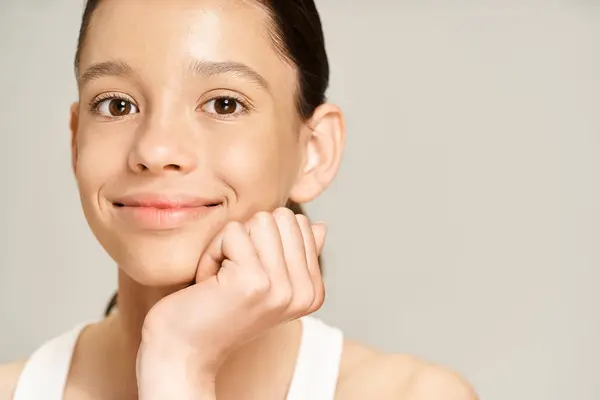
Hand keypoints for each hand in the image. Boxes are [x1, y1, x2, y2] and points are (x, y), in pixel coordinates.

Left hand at [136, 207, 326, 398]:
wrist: (182, 354)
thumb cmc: (217, 313)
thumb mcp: (264, 282)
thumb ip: (294, 254)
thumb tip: (320, 225)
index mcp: (312, 292)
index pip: (299, 224)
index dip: (263, 240)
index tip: (247, 274)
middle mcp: (304, 293)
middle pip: (282, 217)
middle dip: (248, 237)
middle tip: (231, 275)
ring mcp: (282, 288)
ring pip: (259, 220)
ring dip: (229, 244)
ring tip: (221, 279)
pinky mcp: (254, 281)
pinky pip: (233, 232)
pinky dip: (212, 252)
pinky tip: (209, 283)